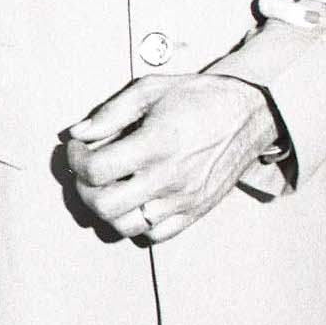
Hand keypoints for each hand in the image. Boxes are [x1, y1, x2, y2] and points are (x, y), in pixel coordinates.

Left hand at [62, 72, 281, 244]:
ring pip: (126, 226)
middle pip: (105, 206)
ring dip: (107, 209)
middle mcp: (169, 177)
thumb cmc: (199, 98)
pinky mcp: (194, 212)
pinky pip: (154, 235)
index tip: (78, 148)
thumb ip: (111, 112)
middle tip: (88, 171)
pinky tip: (135, 199)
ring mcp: (183, 200)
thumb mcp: (151, 89)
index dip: (76, 160)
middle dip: (85, 189)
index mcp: (156, 144)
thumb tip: (78, 133)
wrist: (249, 114)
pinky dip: (136, 223)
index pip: (97, 170)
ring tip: (109, 187)